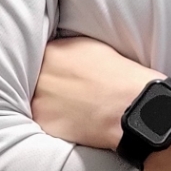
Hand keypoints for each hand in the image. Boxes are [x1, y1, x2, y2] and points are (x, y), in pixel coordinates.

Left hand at [32, 36, 160, 149]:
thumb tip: (60, 58)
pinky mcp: (44, 122)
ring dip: (49, 103)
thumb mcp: (94, 48)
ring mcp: (40, 99)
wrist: (135, 108)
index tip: (62, 74)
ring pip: (37, 100)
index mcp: (54, 51)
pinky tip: (73, 119)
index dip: (53, 66)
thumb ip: (69, 50)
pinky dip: (55, 121)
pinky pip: (43, 120)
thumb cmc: (123, 78)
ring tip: (73, 107)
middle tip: (68, 92)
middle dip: (48, 84)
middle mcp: (41, 73)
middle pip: (34, 78)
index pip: (39, 56)